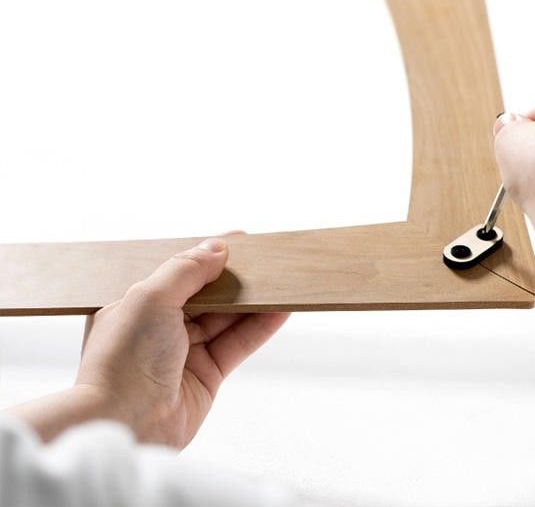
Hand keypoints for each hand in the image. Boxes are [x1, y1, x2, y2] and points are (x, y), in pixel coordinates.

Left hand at [75, 238, 288, 447]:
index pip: (178, 272)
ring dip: (253, 301)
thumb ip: (187, 269)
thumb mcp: (151, 297)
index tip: (240, 240)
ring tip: (281, 281)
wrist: (123, 425)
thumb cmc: (123, 360)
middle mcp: (159, 327)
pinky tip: (280, 310)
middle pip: (207, 294)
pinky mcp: (207, 376)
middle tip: (267, 260)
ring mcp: (184, 352)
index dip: (208, 255)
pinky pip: (238, 343)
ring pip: (226, 318)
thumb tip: (218, 248)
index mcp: (135, 305)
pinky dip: (261, 326)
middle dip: (235, 278)